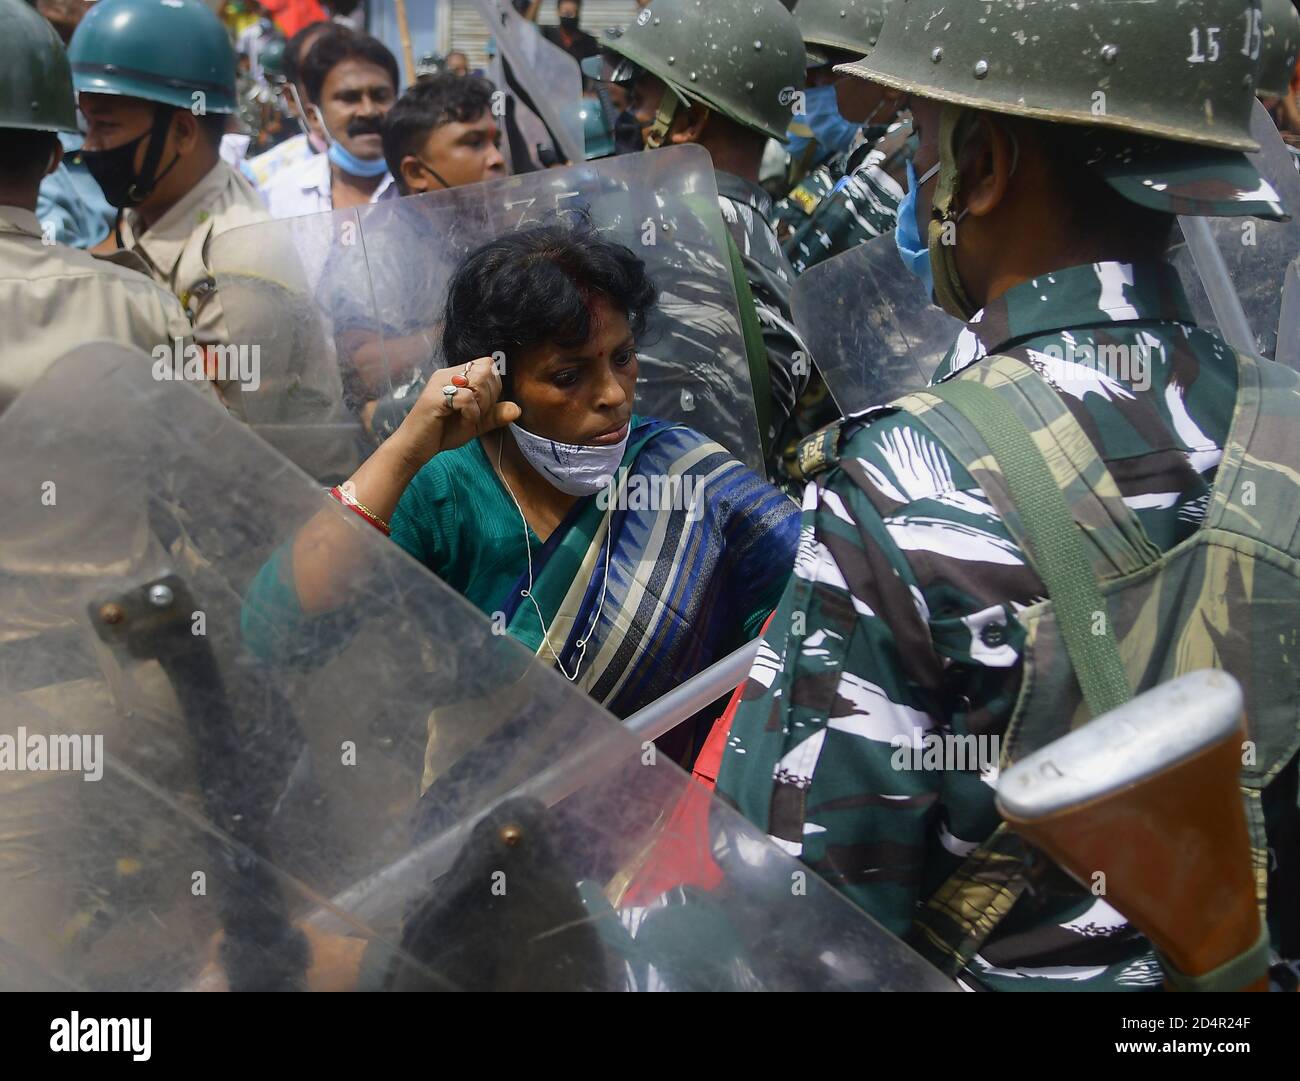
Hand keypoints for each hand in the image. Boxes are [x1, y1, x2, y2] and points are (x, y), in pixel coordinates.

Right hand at [390, 357, 520, 468]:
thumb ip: (494, 415)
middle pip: (485, 369)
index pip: (487, 364)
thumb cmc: (442, 433)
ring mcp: (439, 384)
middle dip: (490, 395)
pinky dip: (471, 413)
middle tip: (478, 413)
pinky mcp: (434, 398)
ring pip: (477, 381)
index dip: (493, 385)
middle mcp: (447, 374)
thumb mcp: (475, 423)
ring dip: (481, 404)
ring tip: (470, 417)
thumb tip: (517, 409)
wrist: (415, 447)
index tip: (484, 405)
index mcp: (455, 375)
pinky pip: (466, 398)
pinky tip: (463, 422)